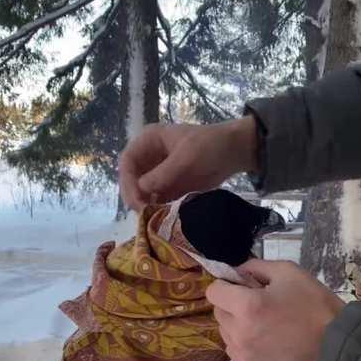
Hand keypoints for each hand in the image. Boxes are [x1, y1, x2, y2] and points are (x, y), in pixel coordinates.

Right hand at [119, 117, 257, 210]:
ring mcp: (158, 174)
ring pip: (141, 193)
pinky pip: (156, 200)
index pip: (127, 162)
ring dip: (144, 205)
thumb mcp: (185, 158)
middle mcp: (149, 158)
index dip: (127, 181)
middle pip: (131, 179)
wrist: (233, 153)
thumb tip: (140, 189)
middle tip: (143, 213)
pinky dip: (156, 209)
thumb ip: (162, 174)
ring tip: (152, 218)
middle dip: (134, 196)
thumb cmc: (209, 146)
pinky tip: (161, 218)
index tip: (136, 199)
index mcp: (149, 141)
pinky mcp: (169, 188)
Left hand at [206, 259, 344, 360]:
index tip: (240, 287)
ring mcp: (243, 354)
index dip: (226, 285)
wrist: (333, 344)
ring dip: (236, 325)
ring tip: (263, 324)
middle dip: (232, 305)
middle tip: (258, 305)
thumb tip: (237, 271)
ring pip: (225, 332)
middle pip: (218, 312)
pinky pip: (234, 350)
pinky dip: (243, 343)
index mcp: (247, 306)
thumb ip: (255, 267)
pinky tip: (264, 339)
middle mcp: (239, 332)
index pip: (213, 291)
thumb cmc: (313, 304)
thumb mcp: (287, 272)